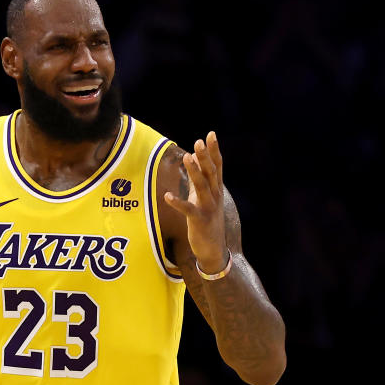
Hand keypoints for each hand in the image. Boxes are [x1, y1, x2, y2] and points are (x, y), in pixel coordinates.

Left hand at [164, 132, 227, 272]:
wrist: (214, 250)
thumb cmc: (208, 222)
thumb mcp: (205, 198)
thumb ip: (200, 180)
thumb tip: (194, 160)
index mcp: (216, 189)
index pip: (217, 166)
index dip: (214, 150)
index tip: (211, 134)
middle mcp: (215, 196)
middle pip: (211, 172)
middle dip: (205, 156)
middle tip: (199, 141)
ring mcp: (208, 208)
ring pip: (202, 186)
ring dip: (194, 172)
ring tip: (187, 157)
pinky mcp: (199, 221)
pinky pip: (187, 210)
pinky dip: (177, 203)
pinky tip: (167, 196)